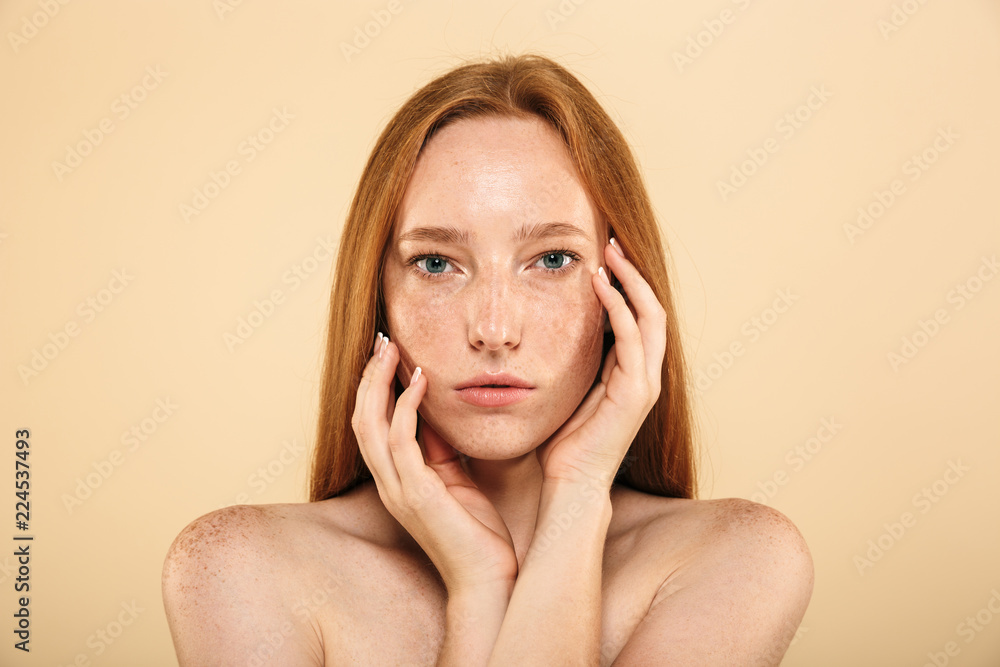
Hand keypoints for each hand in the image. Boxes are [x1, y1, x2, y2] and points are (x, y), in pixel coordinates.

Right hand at [352, 334, 517, 593]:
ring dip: (378, 383)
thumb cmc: (476, 532)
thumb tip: (436, 412)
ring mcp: (398, 490)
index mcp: (395, 480)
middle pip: (360, 418)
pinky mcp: (417, 495)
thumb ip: (440, 449)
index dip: (373, 387)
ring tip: (392, 349)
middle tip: (382, 340)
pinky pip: (401, 441)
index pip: (370, 424)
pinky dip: (406, 406)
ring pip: (370, 425)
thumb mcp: (456, 480)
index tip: (386, 352)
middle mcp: (388, 483)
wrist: (488, 579)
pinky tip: (420, 381)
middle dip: (369, 376)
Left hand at [535, 239, 666, 489]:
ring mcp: (645, 383)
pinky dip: (619, 307)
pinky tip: (599, 285)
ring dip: (630, 281)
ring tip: (609, 253)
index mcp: (630, 373)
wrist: (569, 484)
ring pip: (650, 317)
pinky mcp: (636, 393)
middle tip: (611, 243)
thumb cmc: (562, 442)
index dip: (626, 285)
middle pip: (652, 310)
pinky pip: (632, 338)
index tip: (603, 257)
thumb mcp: (566, 389)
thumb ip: (569, 361)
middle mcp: (644, 375)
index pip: (638, 318)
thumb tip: (545, 330)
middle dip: (633, 273)